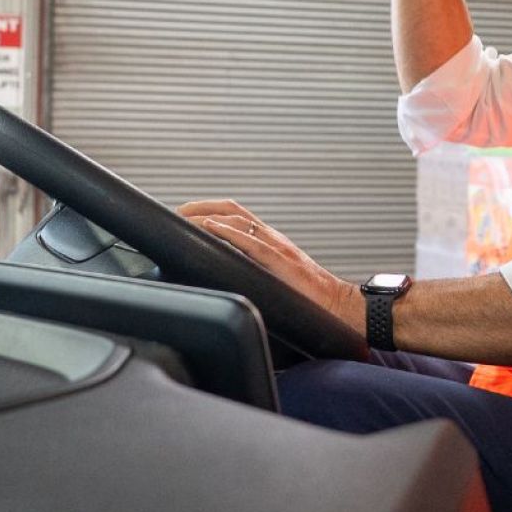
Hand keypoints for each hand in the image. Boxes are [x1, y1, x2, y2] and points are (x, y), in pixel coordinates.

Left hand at [176, 199, 360, 333]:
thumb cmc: (306, 297)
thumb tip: (225, 278)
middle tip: (175, 210)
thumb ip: (253, 272)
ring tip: (185, 217)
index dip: (208, 208)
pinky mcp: (281, 263)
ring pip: (239, 221)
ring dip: (208, 216)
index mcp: (269, 240)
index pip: (235, 214)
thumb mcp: (274, 278)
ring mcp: (277, 247)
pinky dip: (230, 233)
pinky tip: (212, 230)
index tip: (184, 212)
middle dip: (201, 206)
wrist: (336, 305)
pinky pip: (253, 243)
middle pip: (232, 209)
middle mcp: (271, 238)